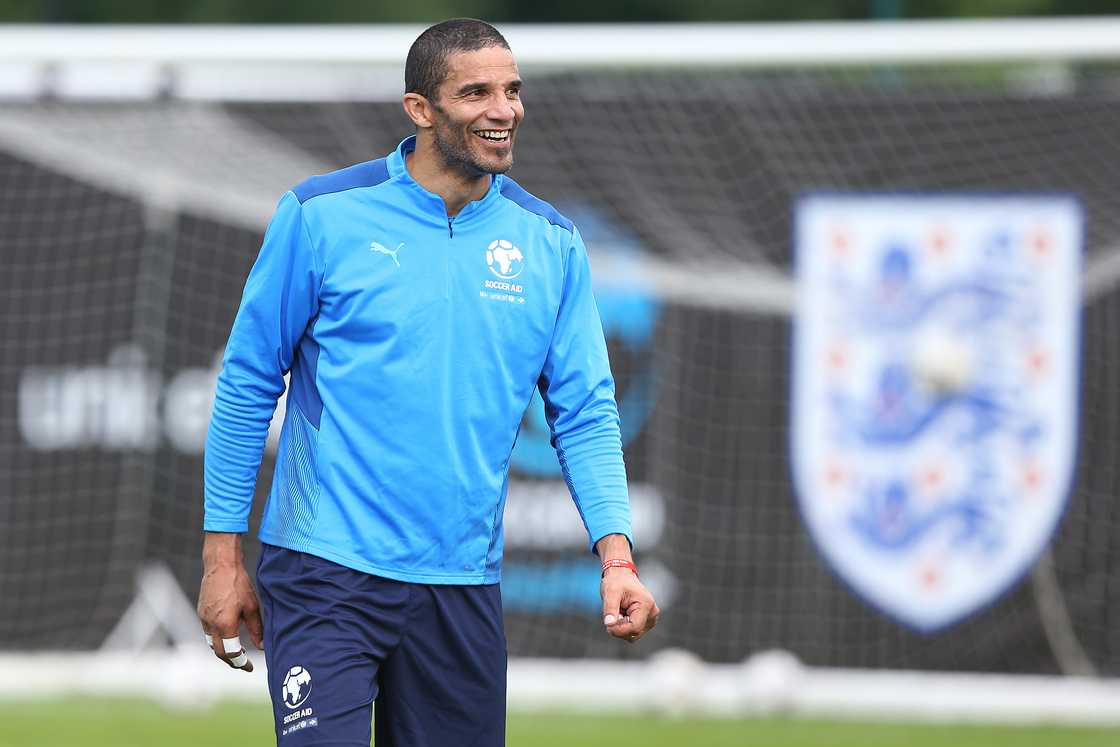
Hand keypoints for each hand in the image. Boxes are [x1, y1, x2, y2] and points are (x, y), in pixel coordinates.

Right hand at [197, 532, 263, 671]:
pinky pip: (209, 632)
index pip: (230, 653)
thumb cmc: (238, 583)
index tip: (249, 667)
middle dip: (231, 660)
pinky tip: (228, 635)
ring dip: (223, 650)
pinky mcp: (201, 612)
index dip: (240, 663)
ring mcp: (203, 618)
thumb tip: (262, 647)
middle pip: (218, 652)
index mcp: (224, 624)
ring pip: (212, 643)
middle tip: (243, 663)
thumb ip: (257, 629)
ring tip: (237, 652)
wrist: (220, 565)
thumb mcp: (252, 607)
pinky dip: (218, 638)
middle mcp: (210, 624)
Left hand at [601, 567, 659, 642]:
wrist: (621, 576)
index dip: (619, 630)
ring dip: (622, 628)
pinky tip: (622, 615)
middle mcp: (652, 613)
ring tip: (618, 612)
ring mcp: (651, 618)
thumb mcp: (610, 592)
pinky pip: (633, 632)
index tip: (607, 624)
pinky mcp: (647, 621)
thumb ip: (610, 609)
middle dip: (620, 628)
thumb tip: (609, 624)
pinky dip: (625, 627)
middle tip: (611, 615)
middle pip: (634, 633)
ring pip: (633, 635)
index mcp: (646, 605)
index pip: (634, 628)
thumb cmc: (617, 582)